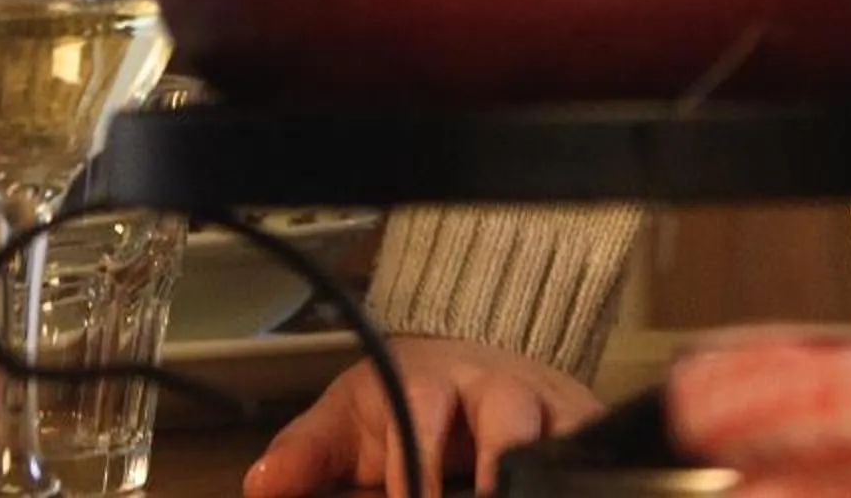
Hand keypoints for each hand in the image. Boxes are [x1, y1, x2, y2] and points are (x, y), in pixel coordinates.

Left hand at [243, 336, 602, 497]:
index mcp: (433, 378)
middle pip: (509, 408)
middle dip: (498, 459)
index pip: (424, 409)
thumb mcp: (349, 420)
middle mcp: (497, 385)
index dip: (415, 462)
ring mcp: (548, 406)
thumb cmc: (404, 400)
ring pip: (564, 424)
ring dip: (547, 466)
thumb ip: (305, 454)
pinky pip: (592, 445)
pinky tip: (569, 488)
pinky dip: (580, 473)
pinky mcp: (582, 427)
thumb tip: (259, 485)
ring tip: (534, 492)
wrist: (473, 365)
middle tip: (487, 491)